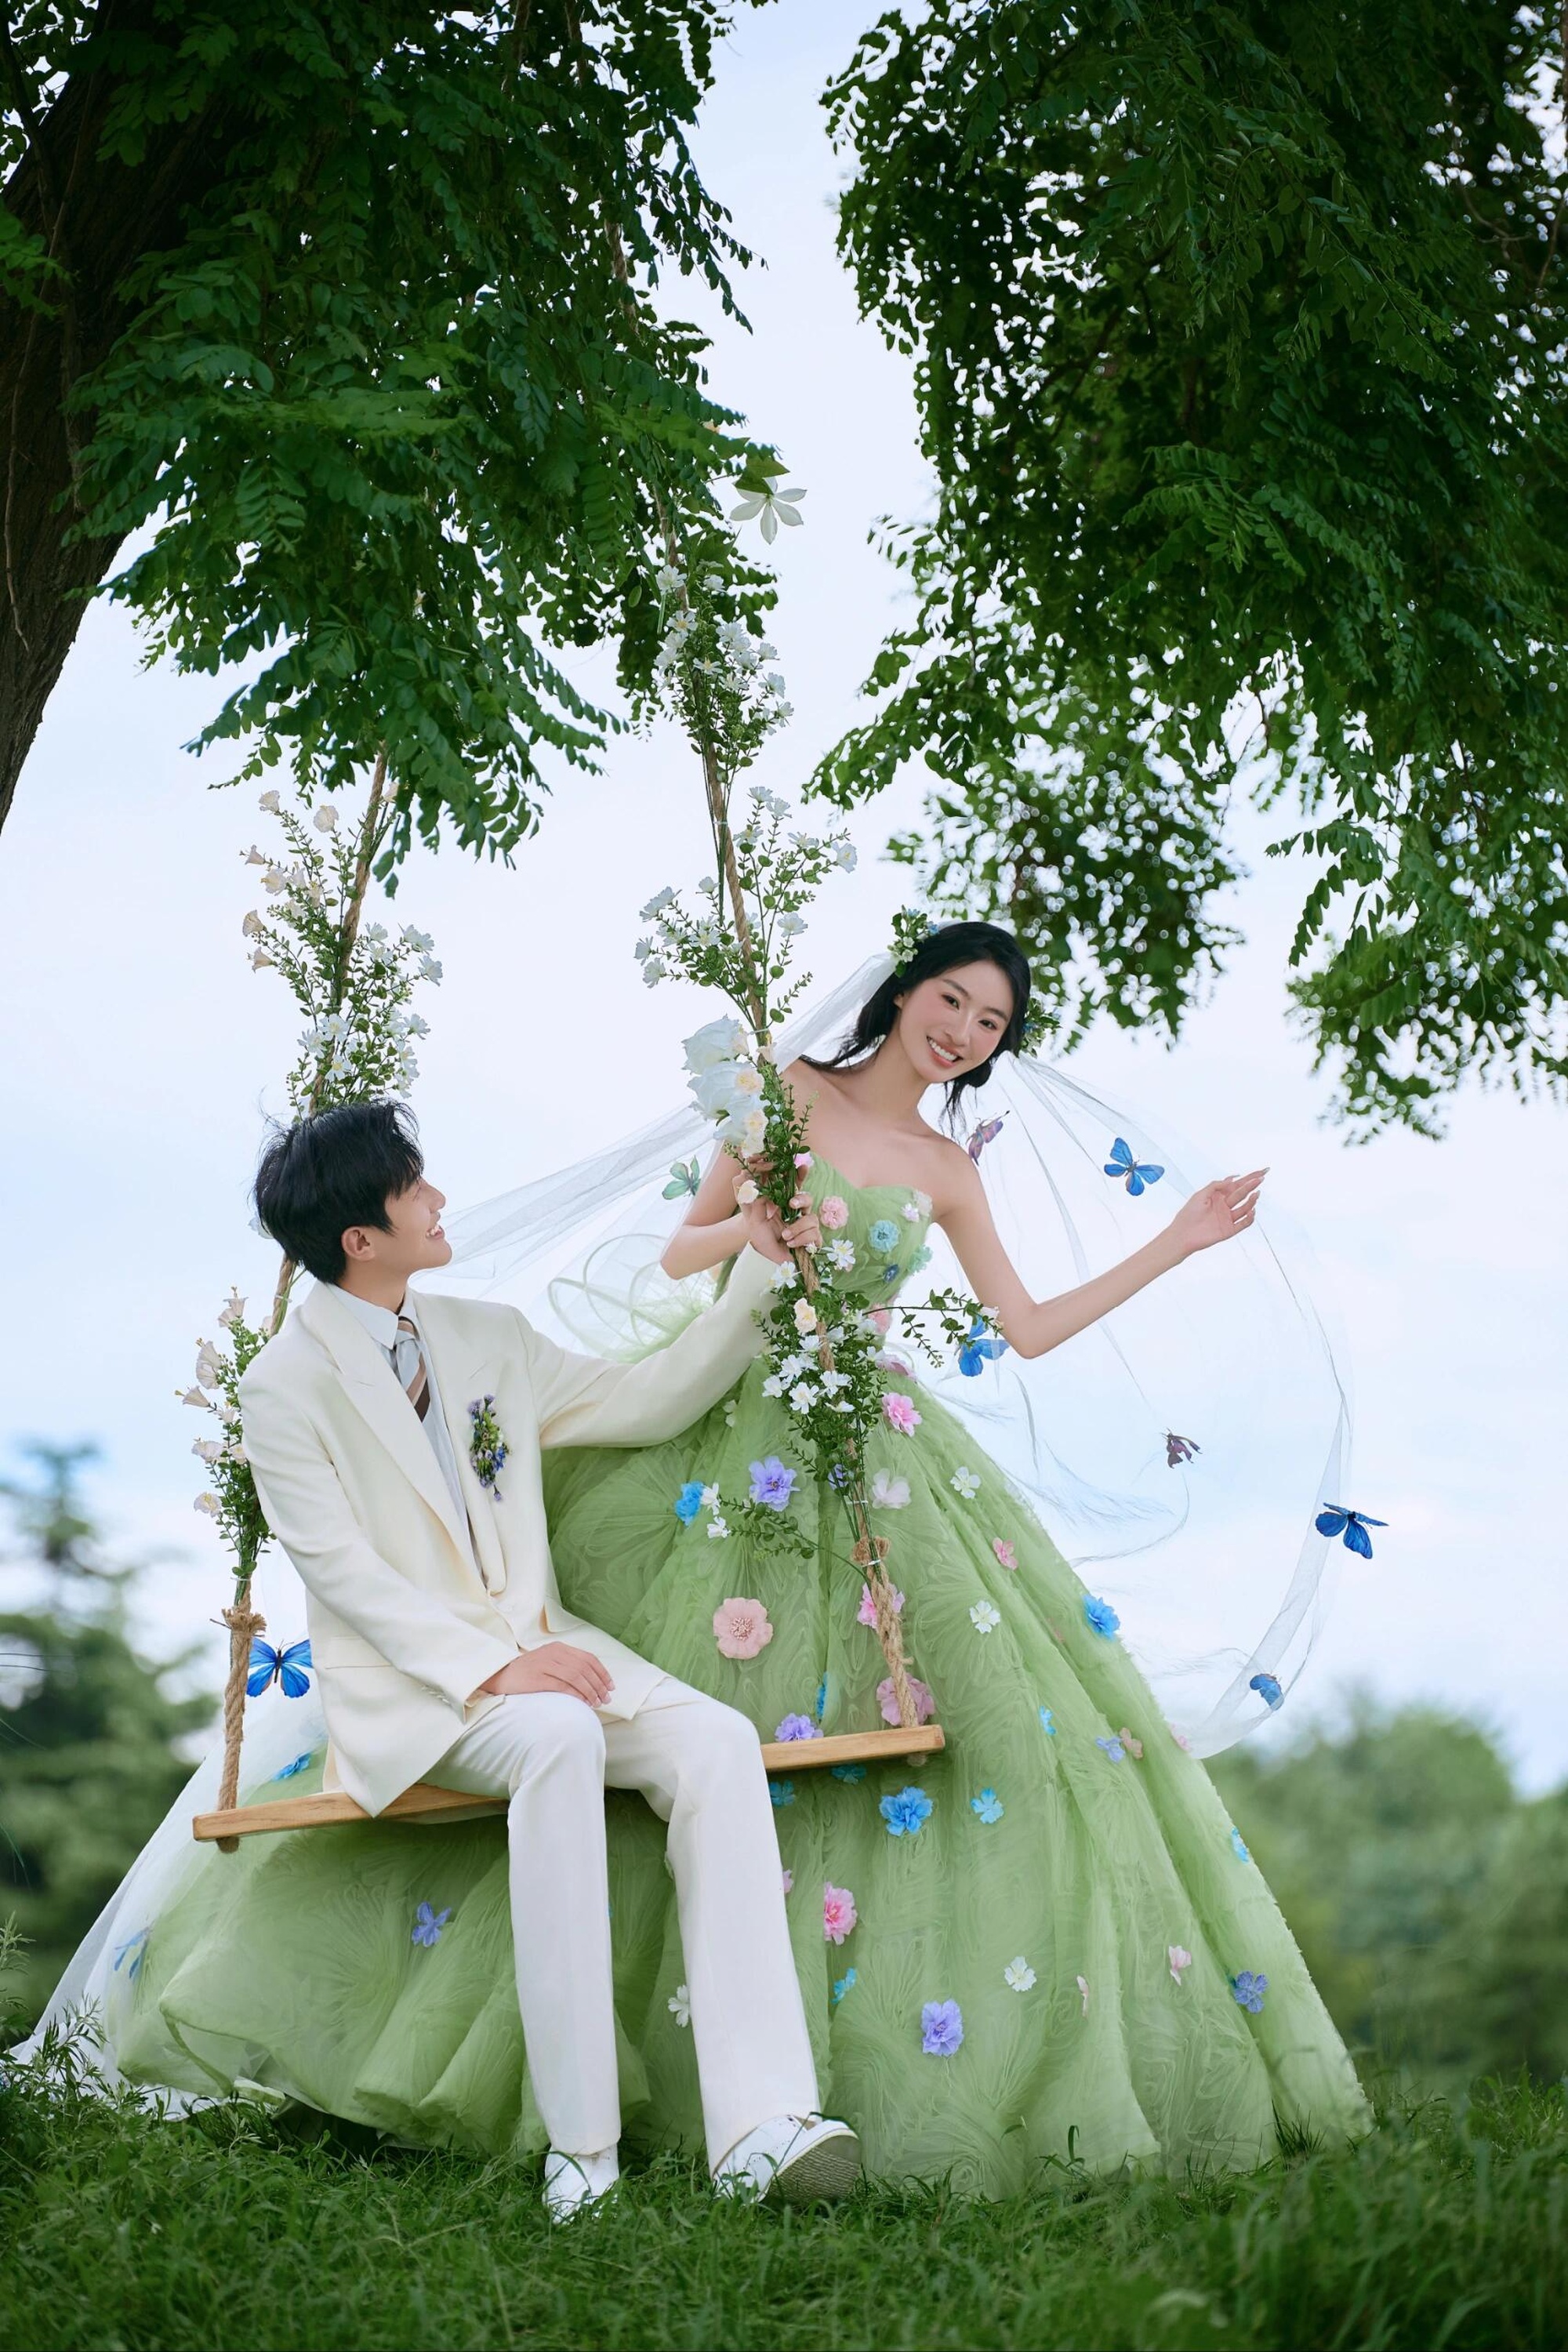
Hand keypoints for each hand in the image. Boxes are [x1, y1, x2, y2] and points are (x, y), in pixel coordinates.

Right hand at [478, 1642, 613, 1706]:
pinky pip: (562, 1686)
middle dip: (599, 1685)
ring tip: (596, 1703)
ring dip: (590, 1692)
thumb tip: (593, 1682)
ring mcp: (545, 1664)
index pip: (589, 1658)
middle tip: (606, 1699)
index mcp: (559, 1648)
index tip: (611, 1687)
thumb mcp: (550, 1662)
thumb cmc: (528, 1672)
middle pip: (585, 1668)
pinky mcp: (537, 1677)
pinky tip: (582, 1703)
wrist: (500, 1675)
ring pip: (576, 1677)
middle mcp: (554, 1653)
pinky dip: (576, 1695)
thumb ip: (568, 1666)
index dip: (603, 1673)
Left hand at [735, 1182, 822, 1263]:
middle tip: (792, 1204)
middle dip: (802, 1200)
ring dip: (796, 1228)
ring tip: (784, 1236)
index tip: (803, 1166)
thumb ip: (752, 1200)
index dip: (801, 1176)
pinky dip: (800, 1239)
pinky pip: (813, 1234)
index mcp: (785, 1204)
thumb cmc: (761, 1237)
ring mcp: (807, 1226)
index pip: (795, 1187)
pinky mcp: (813, 1240)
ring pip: (811, 1218)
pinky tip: (791, 1244)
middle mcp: (799, 1213)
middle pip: (808, 1199)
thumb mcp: (753, 1218)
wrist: (766, 1260)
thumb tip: (750, 1180)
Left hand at [1166, 1169, 1265, 1257]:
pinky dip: (1249, 1218)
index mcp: (1218, 1196)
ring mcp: (1228, 1218)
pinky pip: (1243, 1224)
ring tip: (1256, 1193)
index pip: (1236, 1184)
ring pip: (1244, 1208)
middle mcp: (1224, 1206)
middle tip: (1261, 1179)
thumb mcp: (1200, 1195)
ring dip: (1251, 1201)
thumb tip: (1231, 1179)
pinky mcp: (1229, 1230)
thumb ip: (1215, 1186)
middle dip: (1251, 1186)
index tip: (1261, 1172)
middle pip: (1242, 1194)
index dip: (1249, 1178)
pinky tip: (1252, 1211)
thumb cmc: (1188, 1215)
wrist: (1182, 1234)